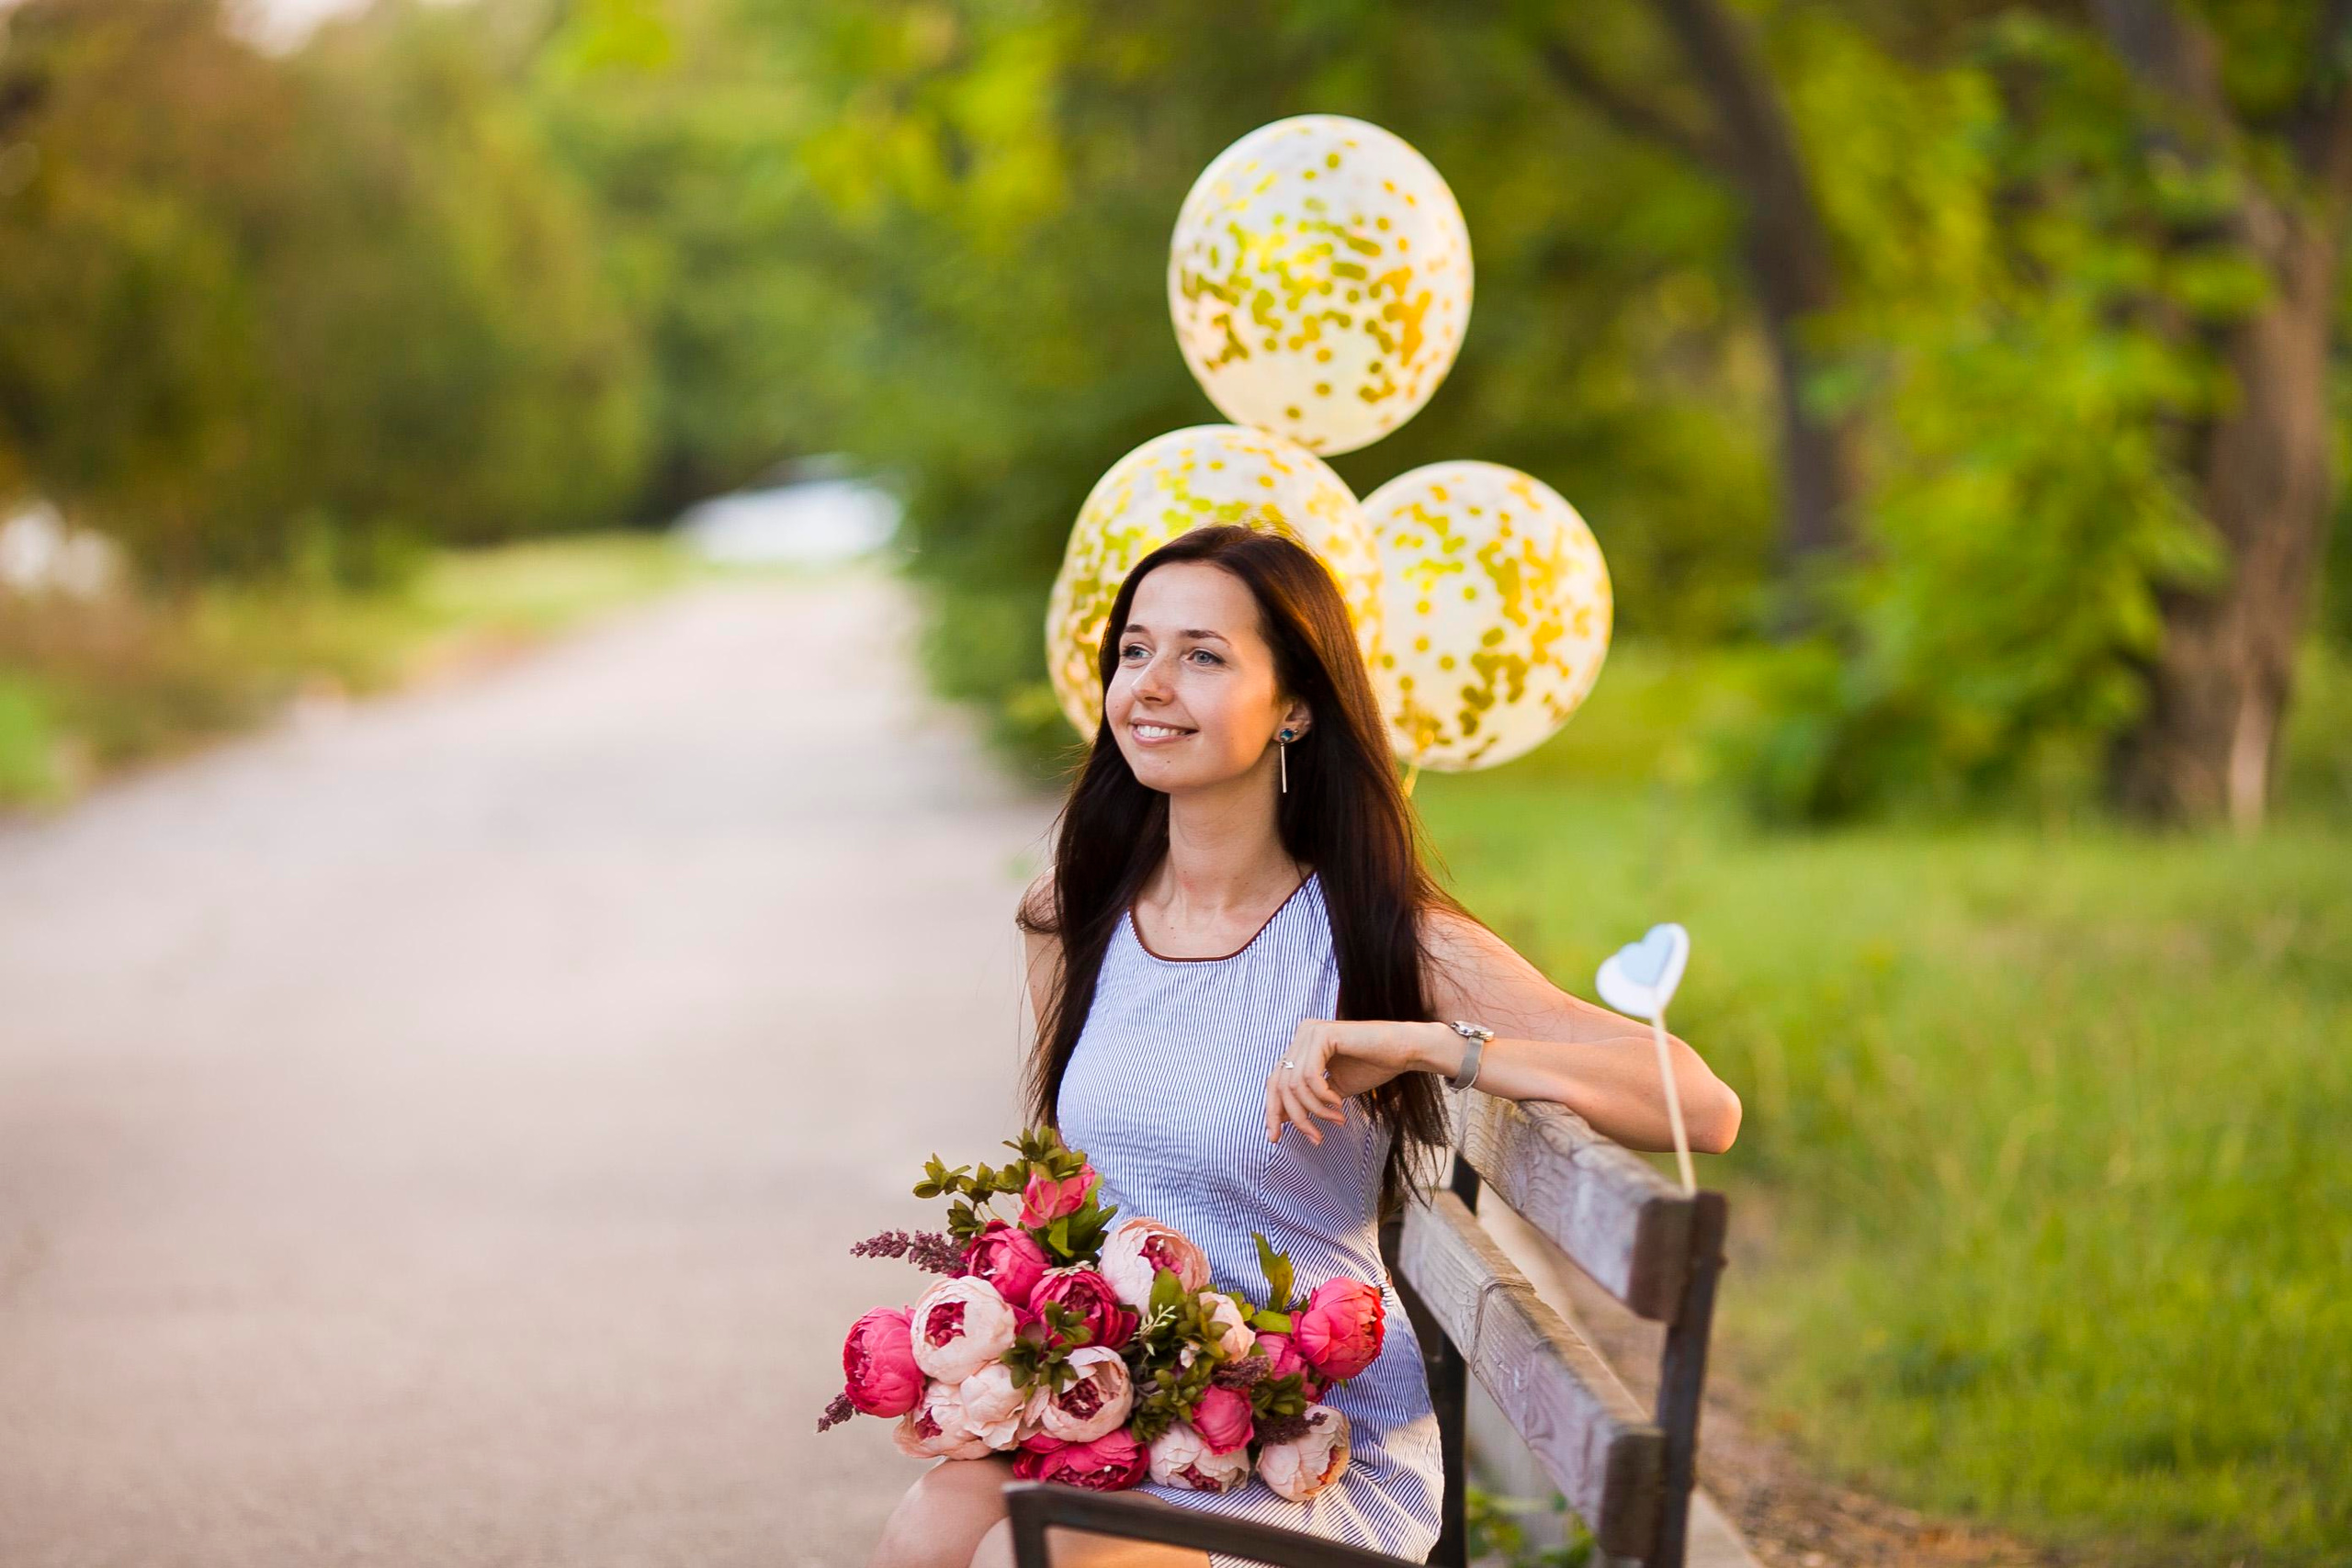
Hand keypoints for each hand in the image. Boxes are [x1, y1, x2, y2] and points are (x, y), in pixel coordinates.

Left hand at [1264, 1019, 1447, 1144]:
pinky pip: (1310, 1076)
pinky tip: (1339, 1103)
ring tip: (1337, 1120)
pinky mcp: (1322, 1034)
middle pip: (1280, 1084)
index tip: (1275, 1138)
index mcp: (1301, 1046)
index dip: (1273, 1111)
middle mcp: (1301, 1035)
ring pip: (1294, 1085)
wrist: (1403, 1051)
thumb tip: (1282, 1120)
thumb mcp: (1332, 1091)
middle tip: (1315, 1138)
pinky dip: (1323, 1097)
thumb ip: (1308, 1101)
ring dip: (1316, 1110)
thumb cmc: (1372, 1067)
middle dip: (1295, 1117)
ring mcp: (1310, 1032)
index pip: (1275, 1082)